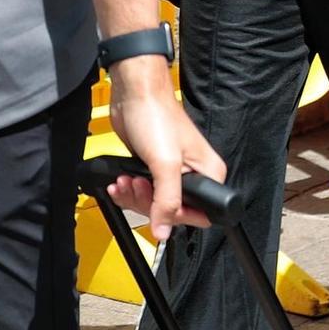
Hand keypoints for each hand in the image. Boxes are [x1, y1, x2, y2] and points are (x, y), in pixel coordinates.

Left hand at [103, 57, 227, 240]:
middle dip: (147, 203)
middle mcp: (193, 174)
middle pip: (172, 212)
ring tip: (125, 180)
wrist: (134, 96)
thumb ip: (167, 201)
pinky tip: (120, 180)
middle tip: (137, 185)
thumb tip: (165, 232)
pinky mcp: (153, 169)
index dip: (175, 217)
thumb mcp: (165, 164)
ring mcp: (172, 173)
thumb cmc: (156, 117)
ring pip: (154, 204)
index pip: (200, 213)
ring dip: (134, 196)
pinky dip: (127, 191)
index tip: (158, 207)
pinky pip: (141, 193)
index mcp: (208, 172)